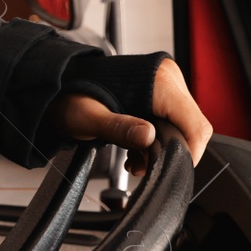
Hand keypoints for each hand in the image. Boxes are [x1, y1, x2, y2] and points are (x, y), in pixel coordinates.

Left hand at [49, 58, 211, 173]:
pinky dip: (154, 142)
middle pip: (189, 128)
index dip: (187, 153)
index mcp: (158, 80)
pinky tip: (133, 153)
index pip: (195, 125)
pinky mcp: (156, 94)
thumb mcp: (88, 117)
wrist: (56, 84)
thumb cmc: (67, 95)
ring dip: (159, 150)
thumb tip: (148, 136)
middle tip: (139, 167)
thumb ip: (118, 128)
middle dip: (169, 153)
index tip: (169, 171)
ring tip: (132, 162)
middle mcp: (166, 79)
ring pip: (179, 128)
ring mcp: (163, 86)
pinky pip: (168, 123)